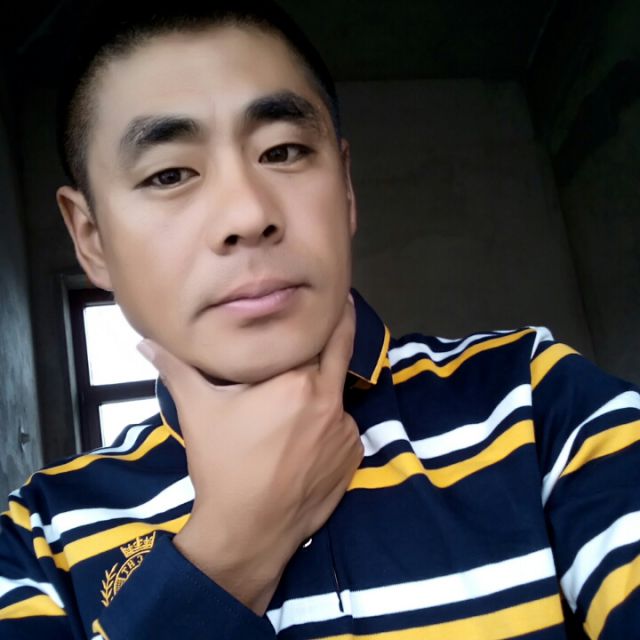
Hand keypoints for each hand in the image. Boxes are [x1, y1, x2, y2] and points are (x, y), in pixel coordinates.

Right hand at [138, 297, 362, 613]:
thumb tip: (144, 342)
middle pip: (338, 357)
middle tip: (340, 310)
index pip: (317, 337)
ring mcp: (346, 433)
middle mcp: (331, 402)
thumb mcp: (198, 412)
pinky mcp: (353, 459)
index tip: (332, 298)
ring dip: (322, 393)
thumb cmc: (222, 464)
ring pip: (336, 397)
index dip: (320, 318)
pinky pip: (343, 429)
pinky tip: (305, 439)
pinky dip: (329, 425)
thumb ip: (175, 369)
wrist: (246, 530)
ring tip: (296, 407)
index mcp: (298, 382)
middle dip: (339, 332)